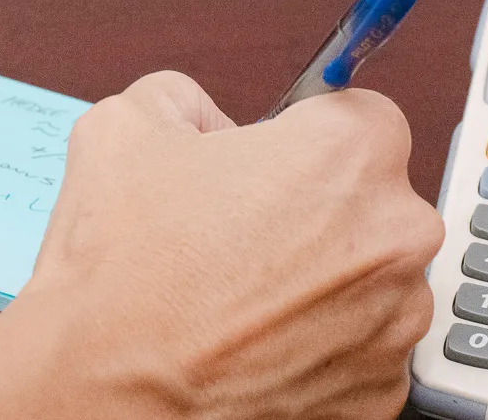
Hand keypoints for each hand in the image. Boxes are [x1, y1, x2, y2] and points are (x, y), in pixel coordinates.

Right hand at [0, 73, 442, 419]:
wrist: (94, 400)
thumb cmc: (106, 271)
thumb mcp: (120, 129)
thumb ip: (181, 98)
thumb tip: (204, 117)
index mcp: (345, 155)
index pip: (364, 106)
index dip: (301, 134)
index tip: (276, 157)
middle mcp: (394, 240)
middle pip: (372, 195)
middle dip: (309, 204)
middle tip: (231, 231)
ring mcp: (393, 332)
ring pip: (364, 276)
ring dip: (311, 277)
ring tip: (219, 296)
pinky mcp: (379, 403)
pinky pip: (354, 350)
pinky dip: (310, 347)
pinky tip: (235, 350)